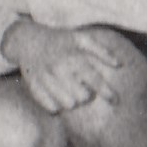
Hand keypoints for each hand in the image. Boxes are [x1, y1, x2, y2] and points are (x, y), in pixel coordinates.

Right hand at [5, 21, 121, 113]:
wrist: (28, 40)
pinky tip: (57, 94)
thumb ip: (101, 51)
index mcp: (73, 59)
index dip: (108, 93)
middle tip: (84, 89)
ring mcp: (46, 80)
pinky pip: (51, 107)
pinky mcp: (35, 89)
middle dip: (86, 95)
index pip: (95, 81)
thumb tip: (119, 64)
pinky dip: (56, 105)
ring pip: (68, 105)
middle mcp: (60, 70)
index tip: (116, 100)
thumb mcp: (81, 39)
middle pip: (82, 97)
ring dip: (73, 101)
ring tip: (70, 91)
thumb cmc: (60, 40)